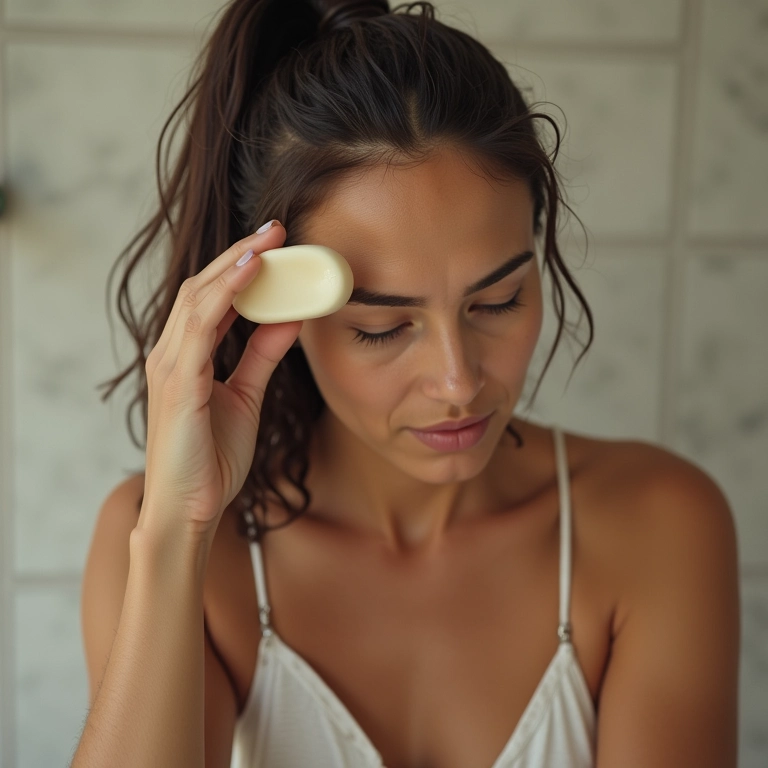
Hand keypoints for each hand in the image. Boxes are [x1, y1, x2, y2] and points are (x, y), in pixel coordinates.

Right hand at [139, 221, 301, 539]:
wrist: (189, 509)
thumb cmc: (210, 458)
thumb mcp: (246, 396)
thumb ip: (262, 356)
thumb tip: (291, 318)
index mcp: (186, 356)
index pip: (211, 297)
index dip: (240, 267)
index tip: (274, 244)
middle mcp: (171, 354)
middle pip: (203, 287)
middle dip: (240, 254)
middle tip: (277, 229)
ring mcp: (170, 366)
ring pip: (199, 298)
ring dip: (235, 265)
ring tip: (269, 240)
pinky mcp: (178, 383)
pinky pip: (201, 327)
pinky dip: (226, 295)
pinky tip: (252, 274)